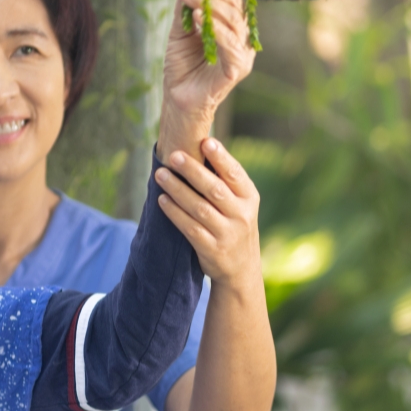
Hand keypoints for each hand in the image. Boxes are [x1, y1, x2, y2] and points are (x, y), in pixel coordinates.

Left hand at [154, 137, 259, 286]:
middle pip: (214, 189)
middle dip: (193, 171)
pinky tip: (162, 200)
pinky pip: (190, 228)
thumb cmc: (234, 225)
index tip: (206, 141)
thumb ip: (225, 181)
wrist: (241, 270)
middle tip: (173, 156)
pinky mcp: (212, 249)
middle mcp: (242, 215)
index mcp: (250, 198)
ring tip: (160, 175)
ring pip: (199, 208)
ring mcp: (227, 234)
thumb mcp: (240, 204)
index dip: (221, 157)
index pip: (235, 174)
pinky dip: (175, 213)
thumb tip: (198, 145)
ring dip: (177, 190)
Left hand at [158, 0, 255, 159]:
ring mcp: (242, 52)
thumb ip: (185, 8)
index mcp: (231, 24)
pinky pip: (229, 43)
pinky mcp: (237, 68)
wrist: (178, 99)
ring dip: (208, 3)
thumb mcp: (180, 30)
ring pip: (233, 19)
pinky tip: (197, 16)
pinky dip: (214, 27)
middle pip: (233, 3)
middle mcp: (242, 36)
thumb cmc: (181, 66)